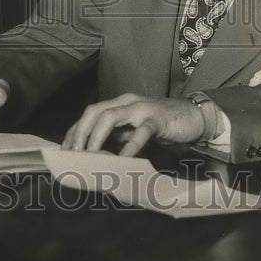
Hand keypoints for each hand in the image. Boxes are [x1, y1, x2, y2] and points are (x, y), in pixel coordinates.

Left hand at [62, 93, 205, 155]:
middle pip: (94, 111)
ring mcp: (141, 108)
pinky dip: (129, 145)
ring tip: (89, 154)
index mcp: (119, 104)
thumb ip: (117, 136)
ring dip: (96, 136)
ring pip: (110, 116)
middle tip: (73, 154)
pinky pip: (140, 131)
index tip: (65, 151)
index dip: (75, 131)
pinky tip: (123, 159)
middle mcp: (126, 102)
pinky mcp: (157, 119)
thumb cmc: (162, 125)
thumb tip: (95, 154)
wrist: (195, 116)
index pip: (89, 114)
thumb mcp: (134, 130)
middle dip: (80, 132)